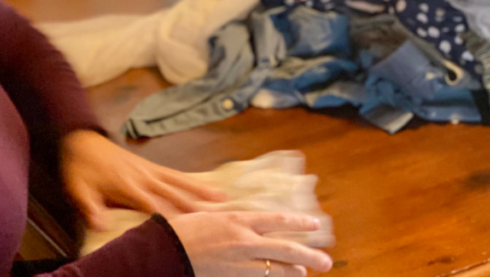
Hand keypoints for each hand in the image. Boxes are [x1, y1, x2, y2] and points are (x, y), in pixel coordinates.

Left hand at [60, 130, 224, 230]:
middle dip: (194, 205)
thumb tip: (103, 227)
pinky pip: (174, 174)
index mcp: (127, 186)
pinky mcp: (150, 165)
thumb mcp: (78, 190)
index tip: (186, 228)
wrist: (83, 141)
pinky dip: (190, 180)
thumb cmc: (80, 168)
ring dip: (199, 190)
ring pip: (179, 181)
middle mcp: (143, 177)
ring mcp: (149, 170)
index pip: (153, 206)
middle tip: (215, 215)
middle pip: (173, 193)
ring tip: (221, 197)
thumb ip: (91, 208)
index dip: (169, 217)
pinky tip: (203, 185)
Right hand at [170, 212, 333, 276]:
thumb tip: (253, 225)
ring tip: (305, 272)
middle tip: (327, 262)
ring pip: (275, 270)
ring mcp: (238, 264)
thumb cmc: (183, 231)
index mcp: (238, 220)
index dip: (299, 222)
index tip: (315, 224)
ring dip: (293, 271)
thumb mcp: (211, 217)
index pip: (277, 220)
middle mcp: (243, 241)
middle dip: (309, 255)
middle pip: (285, 249)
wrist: (162, 252)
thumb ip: (235, 222)